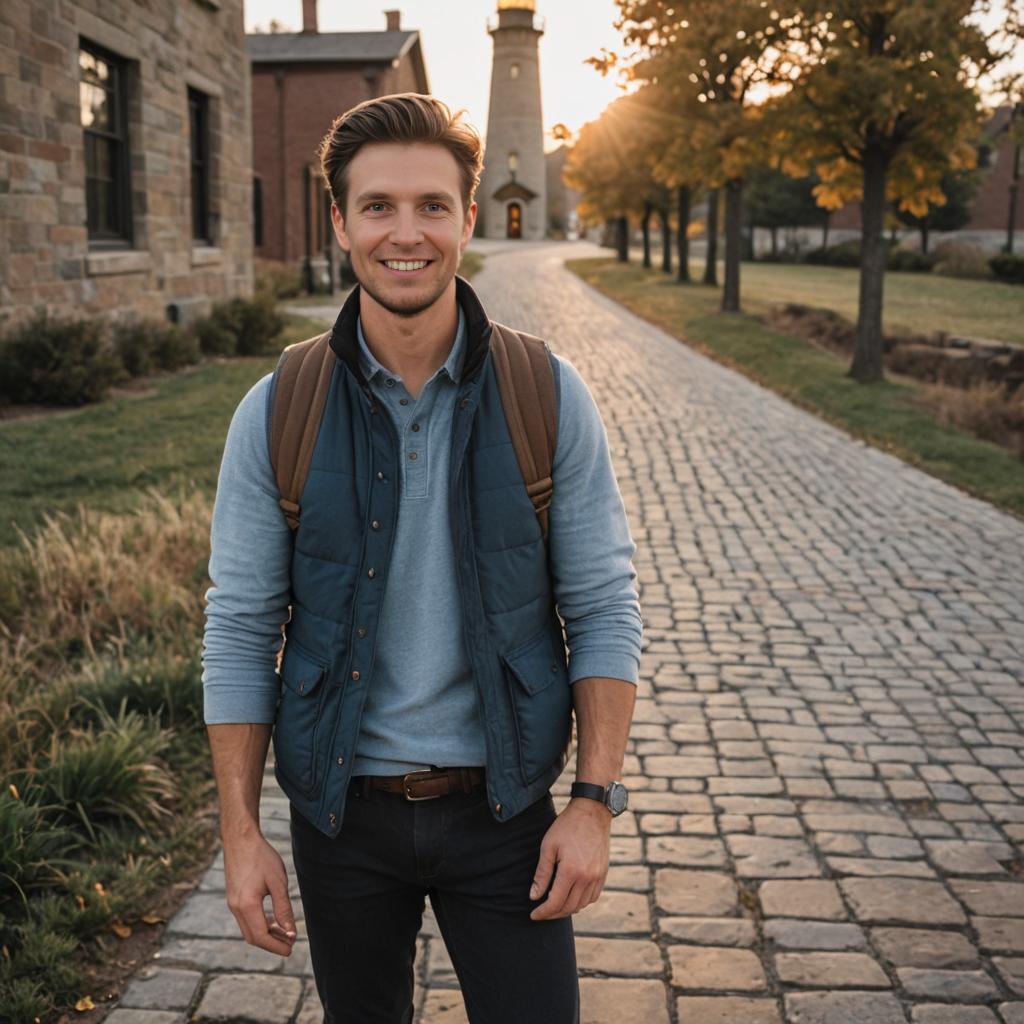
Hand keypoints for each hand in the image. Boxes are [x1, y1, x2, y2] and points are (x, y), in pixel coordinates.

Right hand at [224, 832, 296, 955]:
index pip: (261, 937)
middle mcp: (235, 908)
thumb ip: (283, 909)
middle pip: (253, 937)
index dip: (276, 946)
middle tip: (290, 945)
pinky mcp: (233, 897)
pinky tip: (273, 920)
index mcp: (246, 906)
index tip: (290, 950)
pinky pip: (246, 918)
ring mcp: (232, 903)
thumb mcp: (278, 882)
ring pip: (249, 928)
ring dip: (267, 934)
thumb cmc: (261, 857)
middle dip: (272, 943)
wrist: (241, 839)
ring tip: (285, 933)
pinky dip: (260, 923)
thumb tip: (290, 931)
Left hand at [529, 798, 611, 920]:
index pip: (555, 902)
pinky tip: (571, 897)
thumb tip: (534, 896)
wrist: (592, 812)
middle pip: (569, 907)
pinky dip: (581, 902)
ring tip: (554, 906)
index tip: (533, 915)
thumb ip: (542, 874)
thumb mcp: (548, 846)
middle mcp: (587, 878)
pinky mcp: (603, 873)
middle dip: (553, 914)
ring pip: (581, 905)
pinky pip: (592, 897)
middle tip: (541, 912)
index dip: (543, 912)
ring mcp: (598, 877)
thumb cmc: (566, 826)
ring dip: (567, 909)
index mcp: (571, 871)